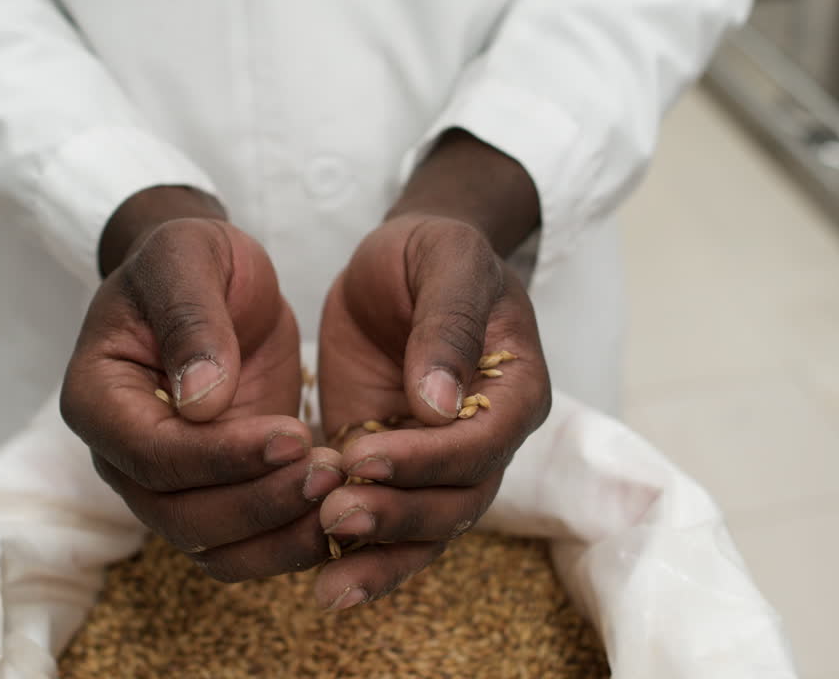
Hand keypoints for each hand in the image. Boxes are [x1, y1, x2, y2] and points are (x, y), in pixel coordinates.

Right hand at [61, 187, 343, 580]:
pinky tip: (341, 510)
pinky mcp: (216, 493)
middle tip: (330, 472)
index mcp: (98, 399)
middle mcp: (123, 456)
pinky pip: (244, 545)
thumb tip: (201, 402)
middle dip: (258, 503)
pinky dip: (290, 541)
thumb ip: (191, 319)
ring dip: (279, 534)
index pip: (152, 455)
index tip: (292, 433)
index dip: (222, 456)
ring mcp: (167, 484)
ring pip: (213, 547)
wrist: (211, 279)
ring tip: (341, 490)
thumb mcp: (188, 258)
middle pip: (179, 516)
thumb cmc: (189, 259)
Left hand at [314, 131, 551, 610]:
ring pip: (426, 529)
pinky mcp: (396, 470)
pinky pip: (390, 526)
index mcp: (516, 389)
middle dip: (399, 515)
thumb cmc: (435, 252)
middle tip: (335, 515)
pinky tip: (322, 584)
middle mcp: (488, 438)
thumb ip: (447, 325)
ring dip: (380, 553)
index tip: (364, 455)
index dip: (429, 458)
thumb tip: (439, 404)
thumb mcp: (446, 261)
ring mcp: (442, 462)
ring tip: (325, 575)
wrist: (401, 262)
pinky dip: (361, 559)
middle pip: (459, 500)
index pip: (484, 442)